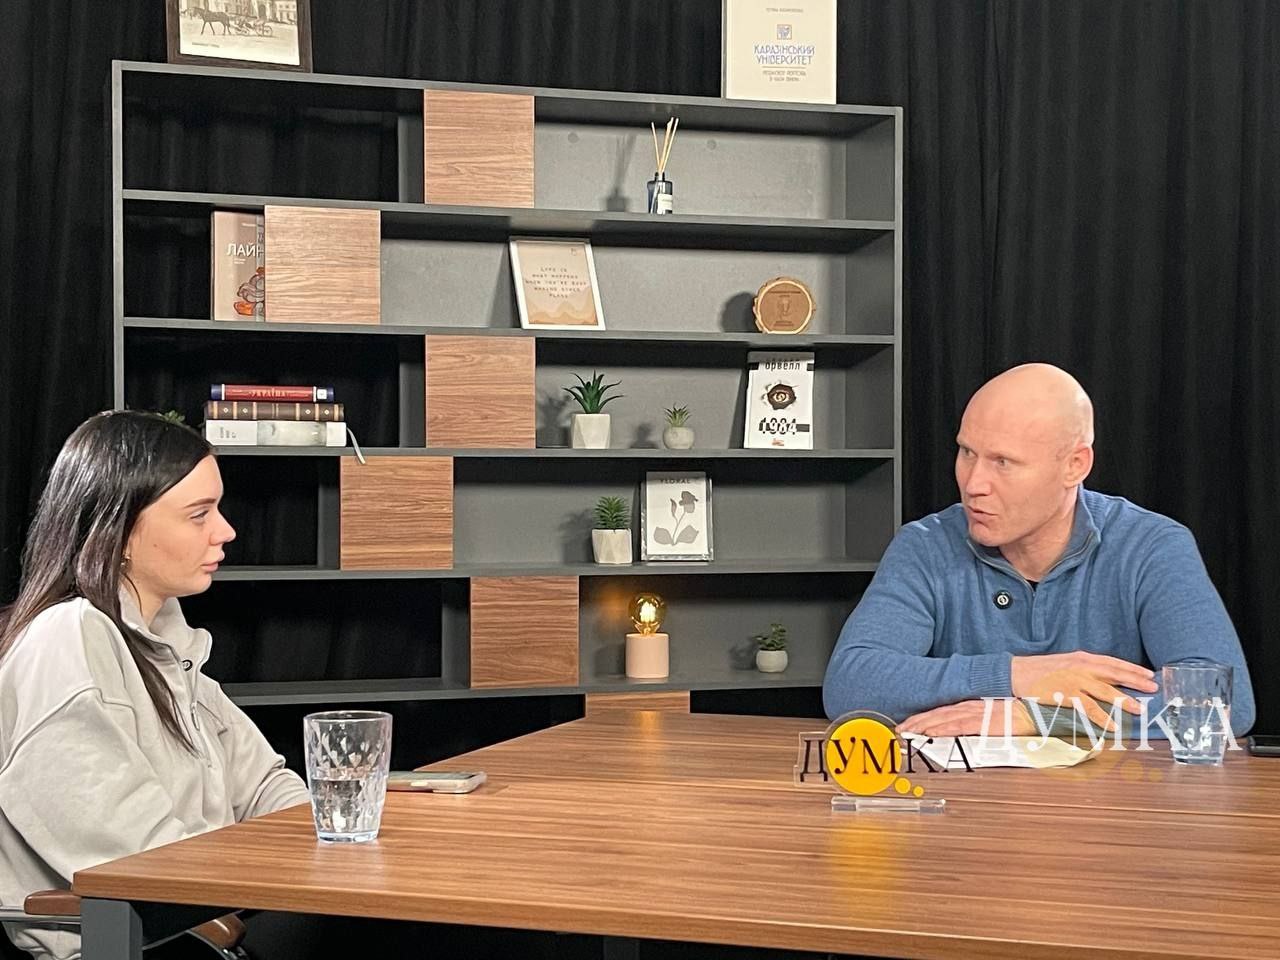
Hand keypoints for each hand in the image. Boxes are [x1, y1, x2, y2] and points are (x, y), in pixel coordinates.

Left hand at [897, 699, 1034, 736]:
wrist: (1042, 709)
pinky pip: (961, 726)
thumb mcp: (997, 718)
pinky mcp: (987, 722)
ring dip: (924, 725)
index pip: (942, 711)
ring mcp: (978, 713)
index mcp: (974, 706)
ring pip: (945, 718)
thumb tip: (966, 733)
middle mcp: (972, 707)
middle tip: (899, 729)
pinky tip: (931, 732)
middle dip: (917, 721)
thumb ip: (981, 723)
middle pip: (938, 713)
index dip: (924, 717)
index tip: (908, 724)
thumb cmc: (1022, 715)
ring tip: (908, 731)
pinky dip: (944, 728)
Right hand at [1010, 651, 1158, 730]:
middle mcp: (1082, 667)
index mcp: (1083, 658)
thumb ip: (1085, 669)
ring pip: (1105, 691)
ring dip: (1123, 700)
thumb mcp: (1066, 663)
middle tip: (1153, 688)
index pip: (1114, 662)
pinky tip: (1112, 725)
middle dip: (1136, 681)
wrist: (1017, 672)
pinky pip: (1088, 707)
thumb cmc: (1042, 670)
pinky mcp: (1065, 694)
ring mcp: (1074, 680)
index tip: (1148, 674)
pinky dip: (1102, 717)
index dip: (1133, 668)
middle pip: (1115, 674)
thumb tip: (1104, 680)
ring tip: (1138, 708)